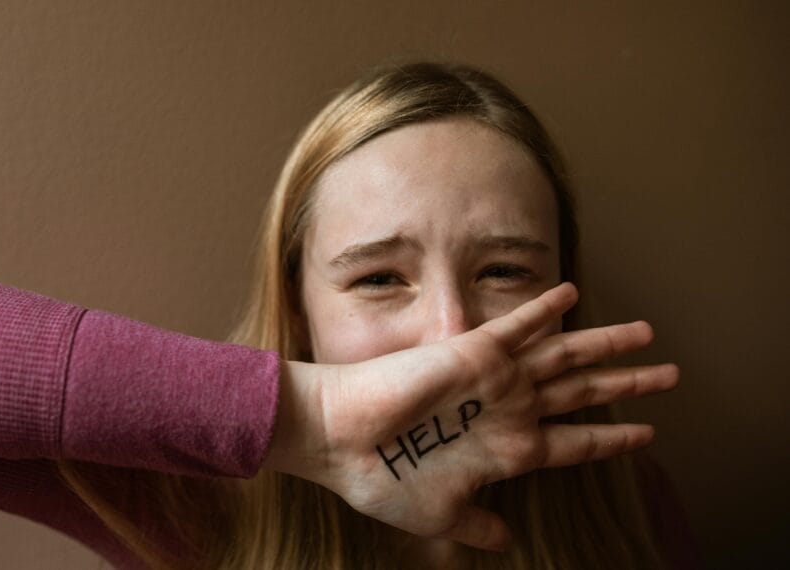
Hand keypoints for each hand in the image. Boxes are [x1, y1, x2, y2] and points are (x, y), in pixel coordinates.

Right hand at [264, 283, 678, 550]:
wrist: (340, 440)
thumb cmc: (383, 480)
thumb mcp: (440, 516)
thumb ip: (479, 525)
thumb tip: (505, 540)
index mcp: (507, 451)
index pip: (574, 442)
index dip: (612, 438)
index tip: (646, 434)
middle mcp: (508, 411)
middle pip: (583, 393)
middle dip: (629, 384)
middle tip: (672, 376)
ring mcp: (495, 381)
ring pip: (565, 357)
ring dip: (607, 344)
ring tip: (649, 334)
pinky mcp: (472, 355)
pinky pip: (518, 326)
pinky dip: (545, 309)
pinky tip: (572, 293)